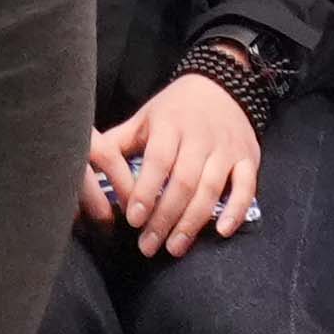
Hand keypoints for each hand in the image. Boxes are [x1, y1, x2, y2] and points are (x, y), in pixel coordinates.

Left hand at [86, 77, 263, 259]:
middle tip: (149, 246)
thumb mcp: (144, 118)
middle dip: (165, 217)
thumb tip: (84, 163)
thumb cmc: (174, 109)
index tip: (133, 220)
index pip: (158, 160)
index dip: (146, 190)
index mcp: (169, 125)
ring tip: (175, 247)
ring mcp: (226, 148)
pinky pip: (247, 187)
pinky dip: (236, 210)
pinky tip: (222, 232)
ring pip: (211, 188)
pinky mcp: (248, 159)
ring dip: (193, 222)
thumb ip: (118, 142)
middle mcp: (199, 137)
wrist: (223, 86)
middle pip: (183, 181)